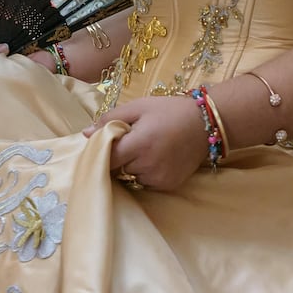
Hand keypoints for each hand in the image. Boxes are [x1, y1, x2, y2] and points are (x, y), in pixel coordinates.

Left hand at [82, 95, 207, 191]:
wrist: (206, 123)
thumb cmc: (170, 111)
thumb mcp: (139, 106)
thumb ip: (111, 119)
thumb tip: (86, 133)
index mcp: (140, 143)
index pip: (107, 158)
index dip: (101, 152)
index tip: (102, 145)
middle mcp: (149, 165)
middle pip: (117, 169)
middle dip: (117, 157)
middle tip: (128, 142)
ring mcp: (159, 178)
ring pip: (131, 177)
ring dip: (131, 166)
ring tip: (145, 149)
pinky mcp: (168, 185)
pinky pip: (145, 183)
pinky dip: (145, 173)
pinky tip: (155, 158)